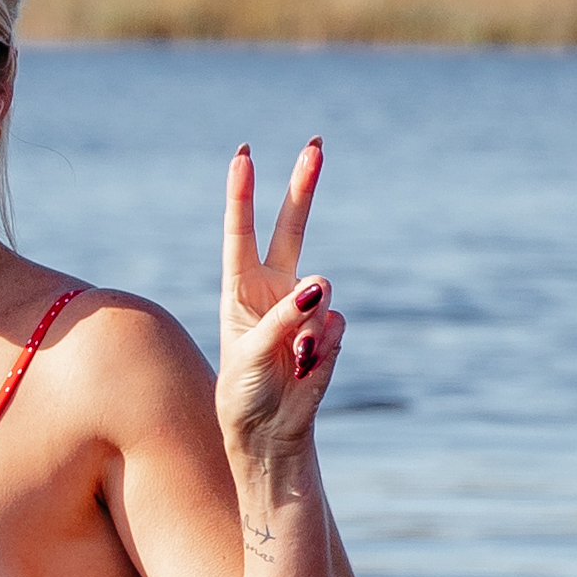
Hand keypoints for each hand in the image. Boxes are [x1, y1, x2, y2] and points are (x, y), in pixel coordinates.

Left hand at [218, 137, 340, 475]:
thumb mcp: (250, 353)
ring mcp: (306, 307)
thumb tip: (324, 287)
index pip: (241, 232)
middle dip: (303, 187)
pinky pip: (335, 326)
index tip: (244, 155)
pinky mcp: (329, 331)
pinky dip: (322, 347)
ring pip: (321, 293)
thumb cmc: (244, 390)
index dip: (243, 194)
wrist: (269, 431)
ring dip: (306, 326)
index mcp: (241, 287)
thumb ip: (284, 316)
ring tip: (288, 360)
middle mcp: (275, 288)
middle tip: (316, 145)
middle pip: (292, 228)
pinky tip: (306, 368)